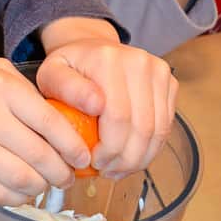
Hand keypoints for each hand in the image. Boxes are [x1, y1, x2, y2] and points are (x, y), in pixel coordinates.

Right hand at [0, 52, 100, 205]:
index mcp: (2, 88)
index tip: (83, 157)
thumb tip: (65, 122)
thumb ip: (27, 91)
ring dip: (42, 187)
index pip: (52, 123)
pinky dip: (18, 197)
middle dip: (63, 172)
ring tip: (46, 184)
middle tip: (69, 176)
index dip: (74, 146)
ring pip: (23, 180)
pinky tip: (22, 191)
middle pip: (41, 157)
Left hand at [36, 27, 177, 176]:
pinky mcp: (169, 82)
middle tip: (106, 172)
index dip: (109, 149)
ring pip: (158, 130)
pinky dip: (151, 148)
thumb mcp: (51, 75)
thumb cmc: (68, 68)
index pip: (118, 117)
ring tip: (118, 170)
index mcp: (108, 60)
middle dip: (125, 159)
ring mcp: (158, 71)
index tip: (93, 163)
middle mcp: (138, 62)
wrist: (91, 48)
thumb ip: (66, 88)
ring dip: (140, 158)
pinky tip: (132, 158)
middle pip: (142, 127)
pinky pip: (166, 126)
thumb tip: (95, 105)